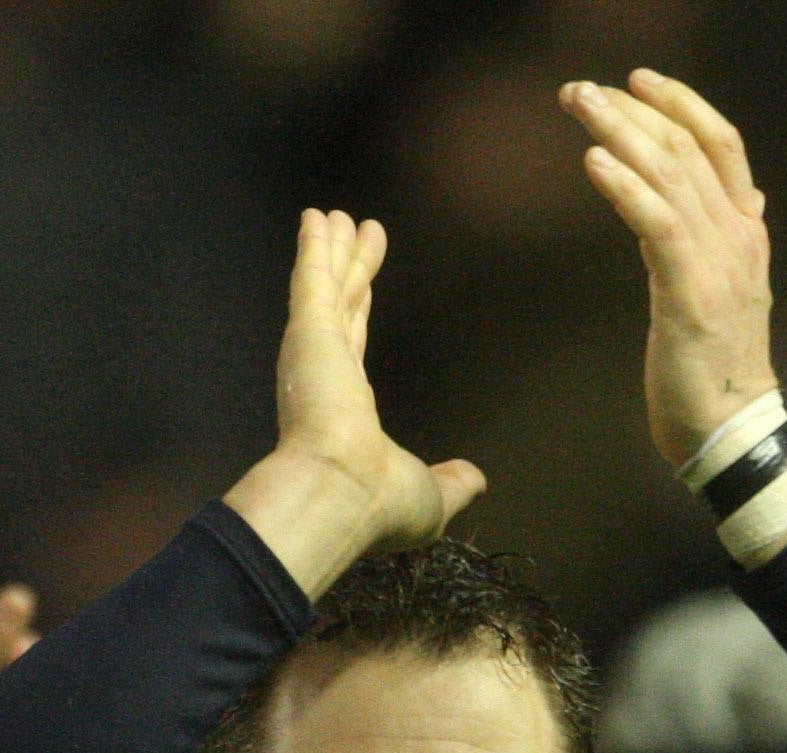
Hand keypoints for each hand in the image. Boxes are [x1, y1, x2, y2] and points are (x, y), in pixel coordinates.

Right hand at [222, 208, 483, 598]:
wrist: (343, 496)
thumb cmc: (382, 502)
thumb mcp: (432, 493)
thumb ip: (452, 481)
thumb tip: (477, 479)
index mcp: (347, 408)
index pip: (355, 343)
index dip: (361, 307)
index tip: (365, 281)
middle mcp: (327, 374)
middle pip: (341, 304)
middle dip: (347, 269)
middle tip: (352, 229)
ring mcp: (315, 349)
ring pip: (328, 285)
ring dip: (332, 249)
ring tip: (335, 215)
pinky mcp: (309, 332)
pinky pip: (313, 277)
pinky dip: (313, 248)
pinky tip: (316, 217)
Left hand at [562, 71, 777, 469]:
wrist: (735, 434)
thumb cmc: (716, 371)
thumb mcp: (723, 294)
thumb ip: (714, 244)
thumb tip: (716, 205)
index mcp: (748, 233)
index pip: (722, 145)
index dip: (682, 104)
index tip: (637, 81)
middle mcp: (739, 238)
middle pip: (687, 148)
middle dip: (631, 109)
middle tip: (579, 89)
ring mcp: (719, 264)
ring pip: (670, 175)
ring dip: (618, 132)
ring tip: (578, 105)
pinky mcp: (691, 295)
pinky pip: (658, 225)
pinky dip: (625, 188)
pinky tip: (594, 163)